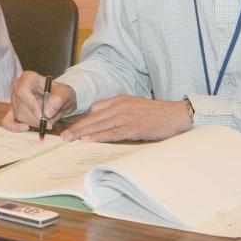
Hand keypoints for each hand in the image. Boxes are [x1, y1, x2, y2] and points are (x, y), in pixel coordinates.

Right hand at [2, 71, 75, 131]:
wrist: (60, 100)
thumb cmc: (61, 93)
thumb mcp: (65, 93)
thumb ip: (58, 100)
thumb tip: (47, 113)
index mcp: (28, 78)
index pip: (22, 90)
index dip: (30, 104)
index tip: (41, 115)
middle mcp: (17, 87)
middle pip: (20, 106)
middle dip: (35, 118)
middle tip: (49, 124)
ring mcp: (14, 100)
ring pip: (18, 115)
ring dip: (33, 123)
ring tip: (47, 122)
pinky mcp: (13, 111)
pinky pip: (8, 120)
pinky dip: (14, 127)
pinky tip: (26, 128)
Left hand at [60, 96, 191, 142]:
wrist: (176, 114)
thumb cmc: (156, 113)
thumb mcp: (134, 106)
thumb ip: (118, 110)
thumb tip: (102, 119)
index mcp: (120, 100)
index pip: (95, 109)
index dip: (82, 119)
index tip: (71, 127)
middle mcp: (120, 106)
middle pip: (93, 117)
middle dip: (77, 127)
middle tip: (63, 136)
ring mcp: (126, 116)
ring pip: (99, 124)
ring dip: (82, 133)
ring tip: (70, 139)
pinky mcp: (134, 127)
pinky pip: (112, 133)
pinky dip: (99, 137)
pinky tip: (88, 140)